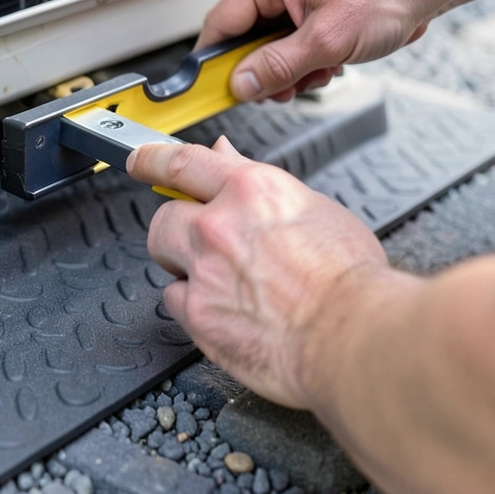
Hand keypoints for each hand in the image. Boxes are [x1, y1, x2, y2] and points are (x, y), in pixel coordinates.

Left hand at [127, 136, 390, 409]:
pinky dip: (192, 307)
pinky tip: (225, 312)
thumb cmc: (349, 280)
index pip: (182, 162)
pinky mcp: (197, 314)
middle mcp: (219, 224)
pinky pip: (174, 302)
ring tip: (222, 282)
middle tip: (201, 244)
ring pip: (164, 258)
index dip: (152, 159)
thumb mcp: (315, 210)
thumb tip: (228, 158)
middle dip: (176, 228)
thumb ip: (261, 184)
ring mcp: (203, 270)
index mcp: (251, 190)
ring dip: (183, 266)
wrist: (352, 335)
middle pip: (164, 215)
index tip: (141, 160)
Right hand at [200, 0, 434, 102]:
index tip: (211, 89)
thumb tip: (241, 84)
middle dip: (266, 67)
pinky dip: (308, 50)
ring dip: (292, 63)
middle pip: (247, 32)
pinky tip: (331, 59)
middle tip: (283, 90)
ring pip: (273, 35)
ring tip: (322, 70)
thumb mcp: (326, 42)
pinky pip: (295, 28)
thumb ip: (277, 67)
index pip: (222, 22)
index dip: (214, 61)